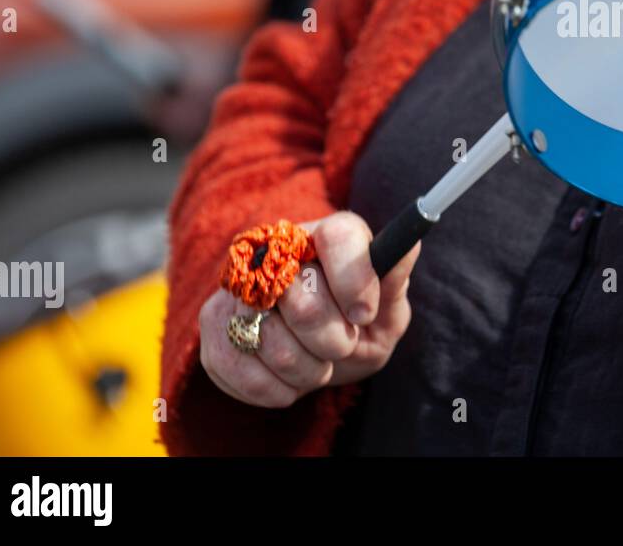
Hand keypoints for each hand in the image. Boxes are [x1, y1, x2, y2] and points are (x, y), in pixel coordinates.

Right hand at [199, 211, 418, 407]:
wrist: (317, 350)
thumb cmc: (358, 323)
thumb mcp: (388, 307)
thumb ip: (393, 279)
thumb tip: (409, 242)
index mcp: (331, 235)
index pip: (339, 237)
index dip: (355, 281)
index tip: (364, 316)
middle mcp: (280, 248)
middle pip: (302, 299)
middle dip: (333, 340)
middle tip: (342, 344)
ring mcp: (241, 283)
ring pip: (268, 338)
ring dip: (305, 369)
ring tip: (317, 364)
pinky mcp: (213, 321)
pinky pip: (235, 364)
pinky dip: (271, 387)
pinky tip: (288, 380)